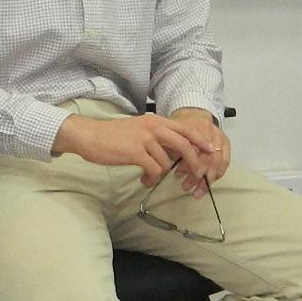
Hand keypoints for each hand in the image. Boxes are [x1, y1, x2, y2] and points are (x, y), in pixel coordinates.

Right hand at [54, 111, 204, 185]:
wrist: (89, 136)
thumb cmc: (112, 136)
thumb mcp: (138, 129)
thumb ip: (156, 137)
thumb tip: (171, 153)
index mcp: (155, 120)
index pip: (186, 129)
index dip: (201, 141)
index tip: (211, 151)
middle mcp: (153, 127)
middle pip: (184, 144)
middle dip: (195, 161)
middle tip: (198, 174)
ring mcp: (145, 139)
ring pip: (167, 162)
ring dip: (161, 174)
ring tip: (150, 178)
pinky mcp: (136, 152)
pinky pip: (154, 170)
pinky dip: (151, 178)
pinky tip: (143, 179)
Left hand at [164, 107, 232, 191]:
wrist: (192, 112)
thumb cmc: (177, 128)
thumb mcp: (168, 137)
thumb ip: (166, 152)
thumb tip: (156, 175)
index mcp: (192, 126)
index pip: (194, 149)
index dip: (188, 165)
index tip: (179, 176)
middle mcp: (208, 130)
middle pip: (208, 157)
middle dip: (199, 177)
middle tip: (188, 188)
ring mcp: (218, 135)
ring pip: (218, 160)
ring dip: (209, 178)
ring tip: (198, 191)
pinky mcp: (225, 140)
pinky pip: (226, 160)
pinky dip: (218, 172)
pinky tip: (210, 181)